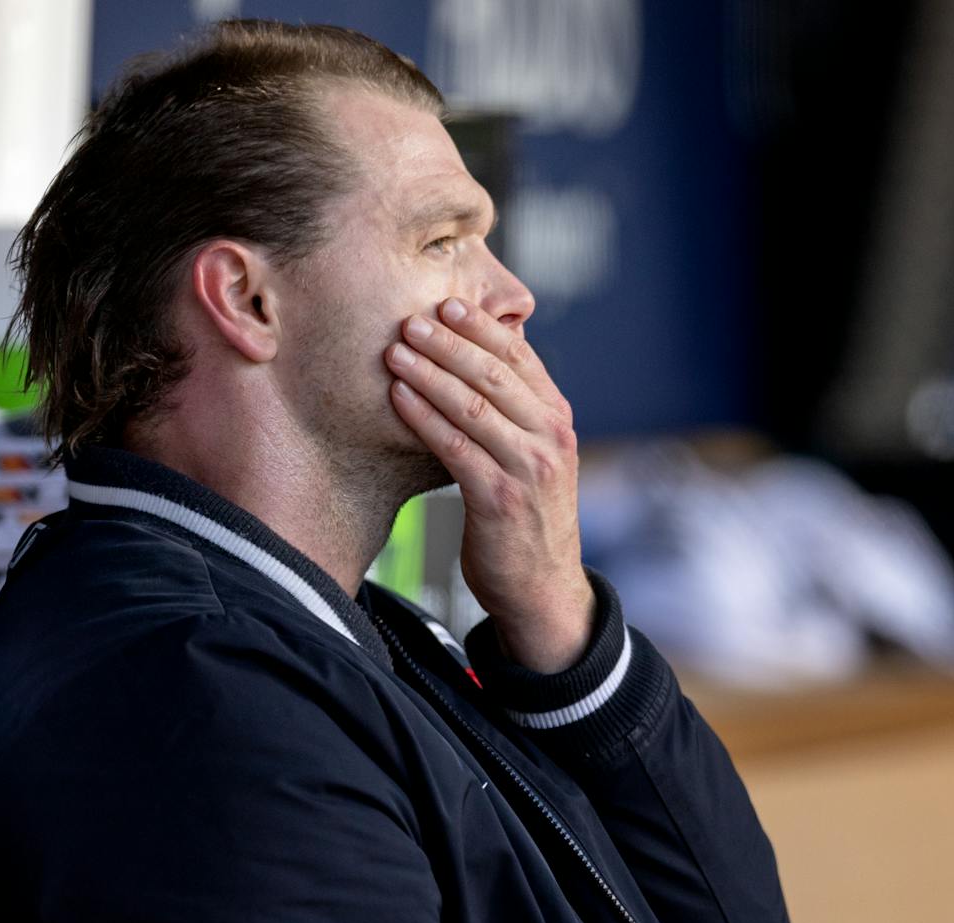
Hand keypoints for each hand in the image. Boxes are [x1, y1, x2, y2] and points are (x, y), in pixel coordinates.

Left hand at [385, 297, 594, 672]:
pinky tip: (398, 398)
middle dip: (448, 343)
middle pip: (493, 375)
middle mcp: (550, 438)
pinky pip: (454, 447)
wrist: (542, 587)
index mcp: (558, 419)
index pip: (519, 358)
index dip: (481, 328)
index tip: (446, 304)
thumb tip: (470, 364)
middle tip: (410, 320)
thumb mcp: (534, 457)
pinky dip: (424, 417)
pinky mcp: (499, 499)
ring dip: (429, 374)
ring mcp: (527, 468)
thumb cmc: (528, 516)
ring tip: (395, 352)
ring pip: (471, 406)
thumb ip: (514, 415)